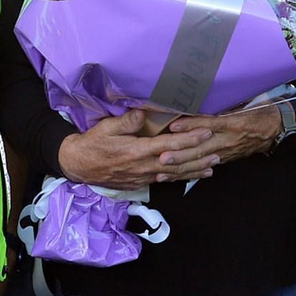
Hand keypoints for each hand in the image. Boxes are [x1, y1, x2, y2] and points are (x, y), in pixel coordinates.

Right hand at [56, 109, 219, 188]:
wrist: (77, 165)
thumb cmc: (92, 143)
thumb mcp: (105, 128)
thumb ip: (126, 121)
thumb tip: (144, 113)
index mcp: (137, 151)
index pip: (169, 144)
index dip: (189, 139)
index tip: (206, 133)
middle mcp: (143, 167)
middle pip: (177, 163)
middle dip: (198, 158)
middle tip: (218, 152)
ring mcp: (142, 177)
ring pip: (173, 175)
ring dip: (193, 171)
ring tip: (212, 168)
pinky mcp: (139, 183)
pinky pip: (164, 181)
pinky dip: (180, 178)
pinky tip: (191, 176)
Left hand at [165, 107, 282, 165]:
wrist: (275, 128)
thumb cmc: (258, 111)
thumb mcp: (244, 102)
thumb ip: (223, 102)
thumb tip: (199, 95)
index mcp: (233, 122)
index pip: (210, 123)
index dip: (192, 125)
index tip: (174, 126)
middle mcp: (228, 138)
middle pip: (202, 147)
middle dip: (181, 154)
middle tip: (162, 157)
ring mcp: (226, 151)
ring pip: (201, 160)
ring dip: (181, 167)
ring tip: (163, 170)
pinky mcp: (225, 158)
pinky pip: (205, 166)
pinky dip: (189, 172)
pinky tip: (174, 176)